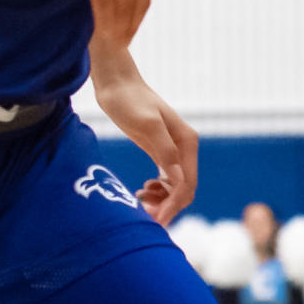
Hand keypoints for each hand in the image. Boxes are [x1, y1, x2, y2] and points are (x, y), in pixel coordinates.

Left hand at [92, 65, 197, 224]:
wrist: (116, 83)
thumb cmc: (129, 100)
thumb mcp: (146, 124)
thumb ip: (164, 150)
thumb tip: (178, 178)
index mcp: (187, 143)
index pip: (187, 184)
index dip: (174, 205)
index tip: (156, 221)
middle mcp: (184, 148)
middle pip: (184, 189)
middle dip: (168, 206)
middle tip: (145, 218)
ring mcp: (172, 150)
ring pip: (175, 187)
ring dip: (161, 200)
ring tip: (138, 200)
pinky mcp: (159, 151)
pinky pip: (165, 180)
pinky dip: (157, 190)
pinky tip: (141, 191)